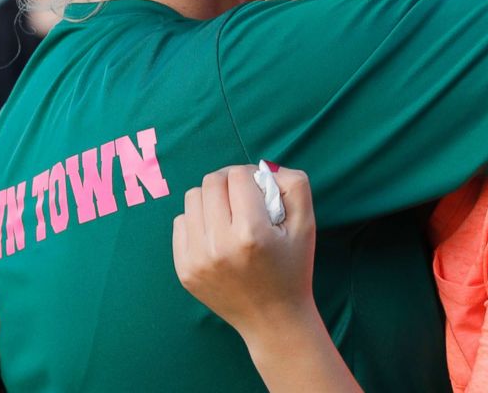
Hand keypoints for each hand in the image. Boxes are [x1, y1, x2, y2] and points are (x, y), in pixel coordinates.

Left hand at [172, 165, 316, 338]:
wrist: (274, 320)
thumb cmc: (293, 267)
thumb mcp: (307, 224)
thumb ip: (293, 185)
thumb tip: (263, 168)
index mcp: (252, 233)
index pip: (238, 175)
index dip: (251, 176)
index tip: (260, 190)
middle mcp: (220, 245)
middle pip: (211, 182)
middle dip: (229, 183)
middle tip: (243, 198)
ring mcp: (197, 259)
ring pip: (192, 198)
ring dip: (211, 199)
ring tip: (228, 215)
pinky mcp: (184, 269)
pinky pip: (180, 223)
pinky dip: (198, 221)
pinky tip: (216, 235)